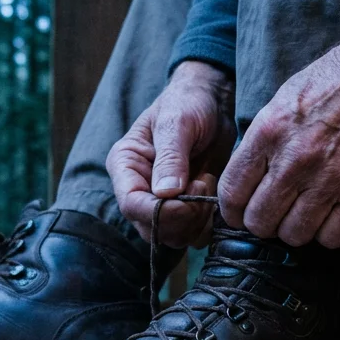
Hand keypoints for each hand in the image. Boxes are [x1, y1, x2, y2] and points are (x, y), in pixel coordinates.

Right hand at [108, 61, 234, 247]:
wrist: (213, 102)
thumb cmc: (189, 103)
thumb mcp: (177, 123)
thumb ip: (170, 158)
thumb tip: (165, 194)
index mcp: (126, 166)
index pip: (131, 204)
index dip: (159, 212)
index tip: (187, 198)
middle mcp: (139, 189)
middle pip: (152, 227)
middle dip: (181, 218)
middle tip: (202, 186)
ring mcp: (162, 203)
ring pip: (173, 236)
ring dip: (195, 222)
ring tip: (207, 185)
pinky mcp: (185, 208)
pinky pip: (193, 234)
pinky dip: (207, 224)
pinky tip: (214, 197)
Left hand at [218, 0, 339, 247]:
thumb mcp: (286, 97)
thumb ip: (263, 139)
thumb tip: (245, 178)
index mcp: (271, 131)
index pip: (232, 192)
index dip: (231, 210)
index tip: (239, 212)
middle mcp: (297, 158)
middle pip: (260, 221)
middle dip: (262, 222)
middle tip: (273, 213)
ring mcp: (333, 178)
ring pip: (295, 235)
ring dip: (295, 230)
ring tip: (303, 213)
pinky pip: (334, 237)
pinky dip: (329, 233)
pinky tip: (330, 216)